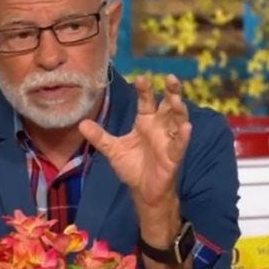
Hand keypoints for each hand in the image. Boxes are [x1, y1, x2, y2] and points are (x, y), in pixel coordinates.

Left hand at [78, 74, 191, 207]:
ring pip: (177, 121)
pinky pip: (180, 144)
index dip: (144, 90)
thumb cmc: (132, 166)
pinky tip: (186, 127)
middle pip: (168, 105)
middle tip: (170, 78)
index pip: (146, 101)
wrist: (142, 191)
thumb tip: (81, 124)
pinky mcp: (174, 156)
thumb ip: (100, 137)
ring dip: (179, 110)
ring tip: (177, 99)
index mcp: (145, 122)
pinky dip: (183, 136)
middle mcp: (159, 127)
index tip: (141, 78)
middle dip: (171, 91)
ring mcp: (168, 140)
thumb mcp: (113, 149)